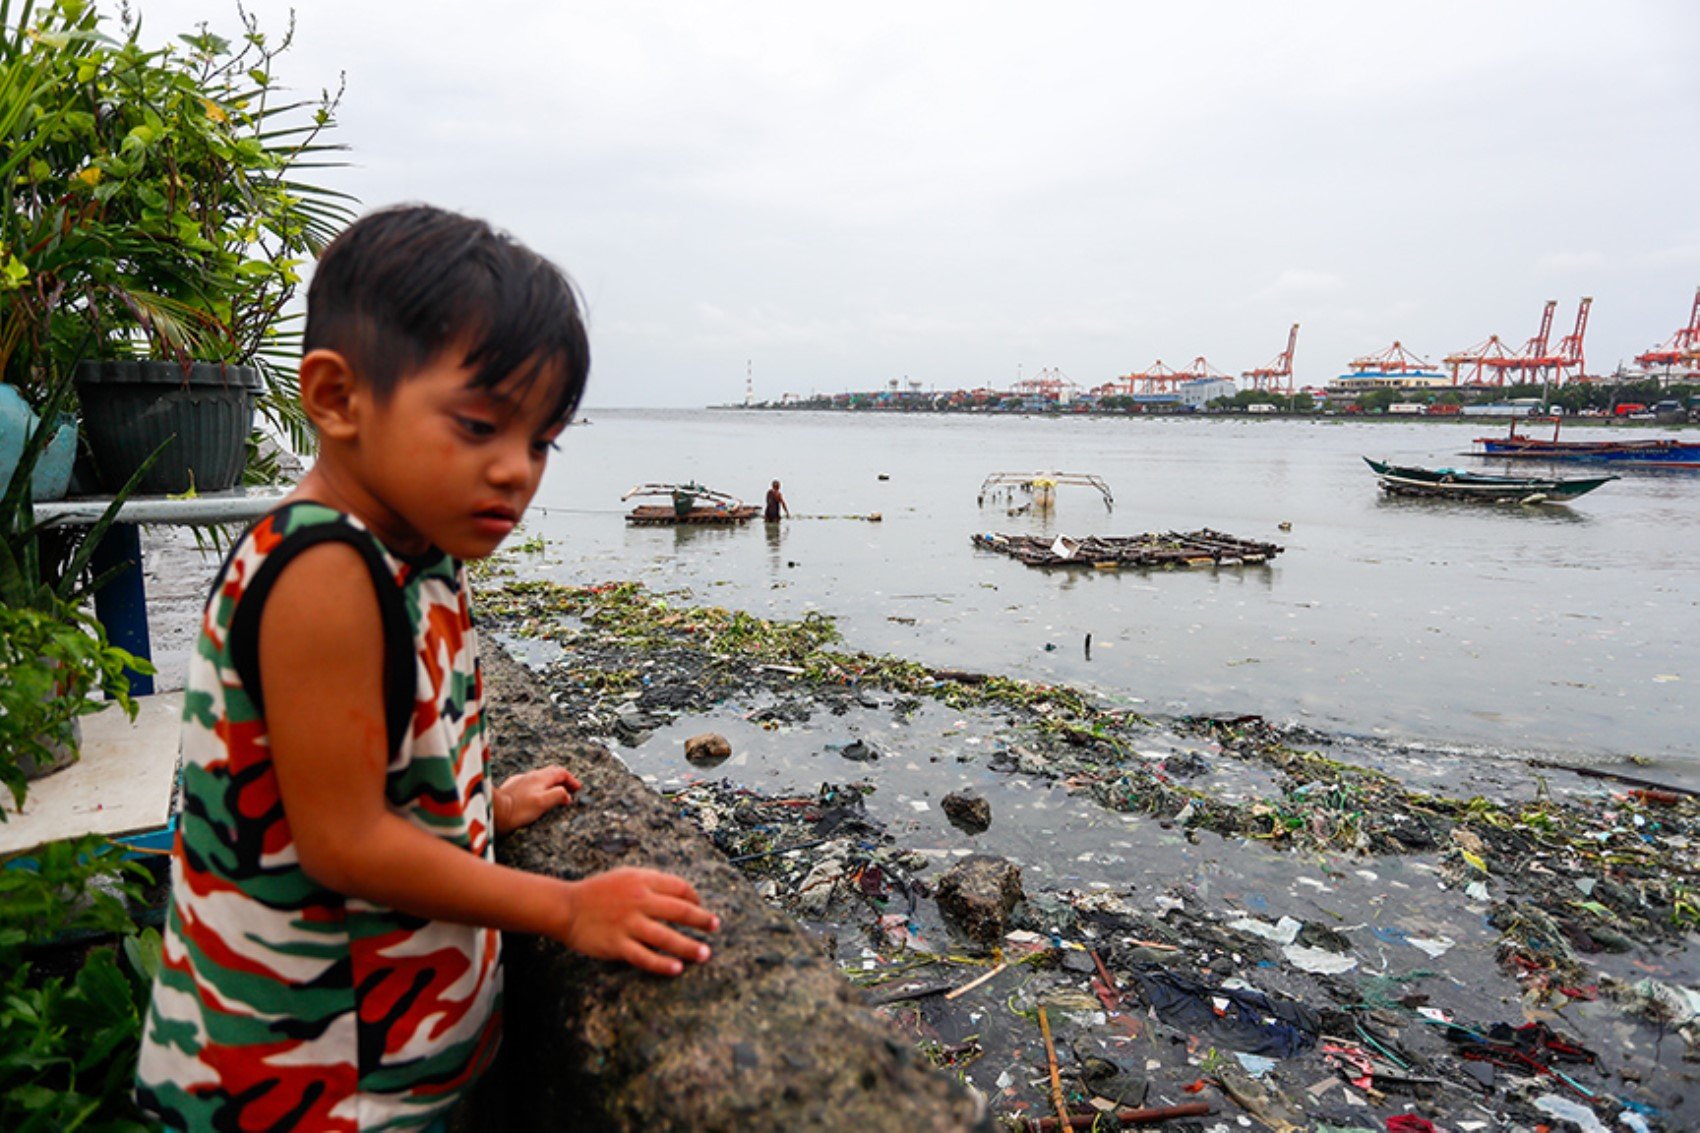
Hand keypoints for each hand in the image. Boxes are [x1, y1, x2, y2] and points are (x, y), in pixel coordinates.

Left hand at [495, 766, 580, 833]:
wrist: (495, 811)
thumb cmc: (518, 809)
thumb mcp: (543, 803)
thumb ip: (558, 795)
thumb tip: (567, 794)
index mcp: (541, 777)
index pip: (561, 772)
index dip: (572, 780)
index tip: (577, 788)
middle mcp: (531, 775)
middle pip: (551, 772)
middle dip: (562, 780)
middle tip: (569, 789)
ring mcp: (521, 780)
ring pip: (540, 777)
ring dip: (550, 783)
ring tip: (554, 793)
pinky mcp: (512, 787)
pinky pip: (529, 783)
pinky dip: (538, 787)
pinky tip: (535, 794)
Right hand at [557, 868, 719, 975]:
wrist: (566, 907)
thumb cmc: (598, 892)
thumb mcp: (626, 876)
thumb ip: (652, 883)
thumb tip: (681, 894)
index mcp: (642, 881)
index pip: (679, 887)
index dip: (694, 898)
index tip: (700, 908)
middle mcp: (638, 901)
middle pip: (679, 910)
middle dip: (701, 920)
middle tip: (715, 927)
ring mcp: (628, 924)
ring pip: (666, 936)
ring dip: (689, 946)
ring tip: (705, 954)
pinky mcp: (617, 944)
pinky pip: (644, 956)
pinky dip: (662, 964)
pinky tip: (677, 968)